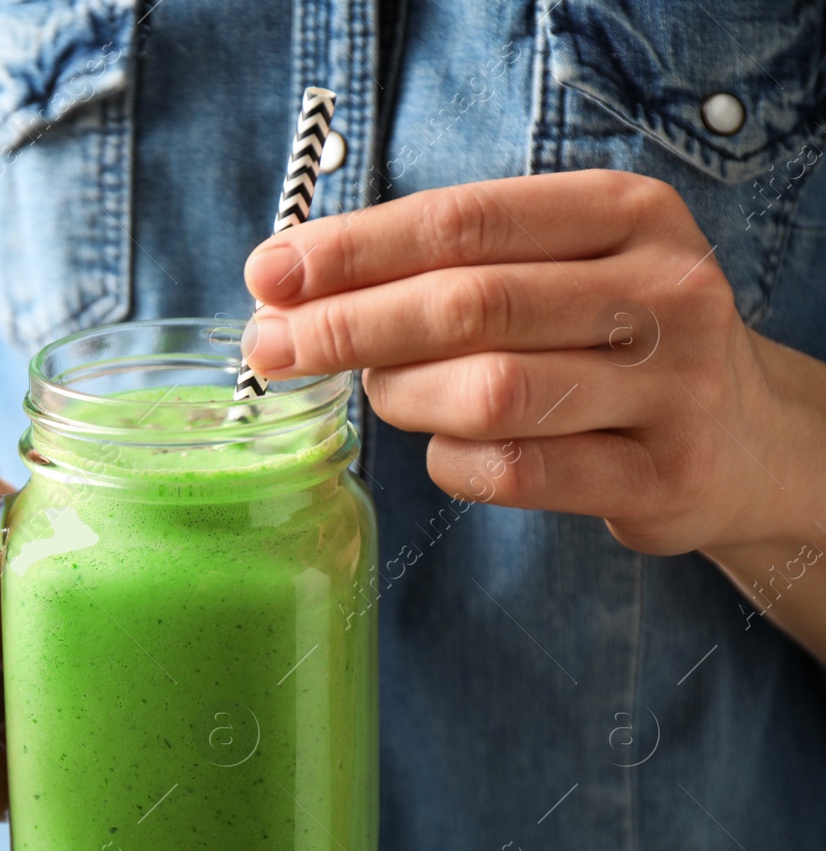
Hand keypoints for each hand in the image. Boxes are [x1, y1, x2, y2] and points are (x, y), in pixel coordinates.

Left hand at [241, 170, 825, 568]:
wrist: (740, 435)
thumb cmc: (607, 339)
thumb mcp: (554, 268)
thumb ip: (444, 266)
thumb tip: (288, 285)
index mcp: (626, 214)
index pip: (465, 222)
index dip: (354, 250)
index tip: (270, 274)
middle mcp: (662, 291)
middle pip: (469, 305)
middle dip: (349, 327)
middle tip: (272, 347)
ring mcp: (672, 388)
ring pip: (488, 392)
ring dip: (403, 397)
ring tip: (382, 394)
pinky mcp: (660, 477)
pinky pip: (514, 472)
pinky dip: (452, 462)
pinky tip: (446, 447)